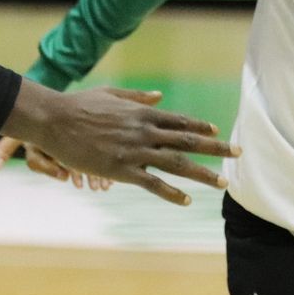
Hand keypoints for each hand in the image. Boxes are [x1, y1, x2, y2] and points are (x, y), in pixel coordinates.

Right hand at [0, 79, 237, 205]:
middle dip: (217, 148)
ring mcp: (135, 151)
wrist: (54, 120)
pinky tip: (187, 201)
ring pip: (177, 163)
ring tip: (222, 183)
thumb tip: (159, 96)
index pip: (181, 120)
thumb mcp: (111, 93)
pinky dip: (172, 193)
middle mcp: (145, 131)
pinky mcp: (121, 170)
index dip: (201, 126)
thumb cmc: (79, 105)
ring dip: (203, 174)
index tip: (218, 131)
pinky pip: (152, 183)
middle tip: (239, 153)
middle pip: (189, 140)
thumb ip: (137, 97)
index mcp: (143, 113)